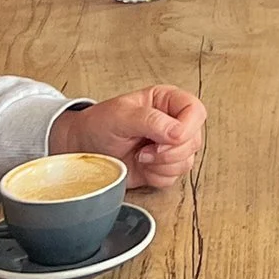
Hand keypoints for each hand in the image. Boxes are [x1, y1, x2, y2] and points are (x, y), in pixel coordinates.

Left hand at [51, 86, 207, 187]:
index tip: (168, 137)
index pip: (195, 111)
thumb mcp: (120, 115)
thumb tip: (177, 131)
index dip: (187, 127)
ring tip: (140, 155)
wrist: (83, 149)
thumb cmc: (98, 125)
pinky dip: (156, 176)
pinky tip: (141, 166)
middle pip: (194, 141)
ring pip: (187, 162)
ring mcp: (169, 147)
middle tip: (145, 149)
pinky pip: (173, 178)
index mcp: (166, 101)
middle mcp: (172, 123)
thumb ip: (150, 120)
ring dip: (161, 165)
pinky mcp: (163, 167)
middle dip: (169, 151)